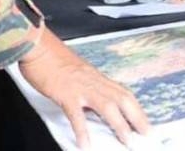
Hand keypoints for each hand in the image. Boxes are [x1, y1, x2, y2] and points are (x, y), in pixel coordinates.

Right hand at [19, 29, 148, 148]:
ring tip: (127, 141)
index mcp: (96, 76)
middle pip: (122, 99)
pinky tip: (86, 145)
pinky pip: (76, 115)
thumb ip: (86, 86)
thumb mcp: (76, 72)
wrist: (37, 45)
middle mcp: (93, 81)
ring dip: (119, 125)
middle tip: (147, 134)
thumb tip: (90, 106)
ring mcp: (81, 87)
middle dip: (137, 117)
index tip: (145, 122)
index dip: (136, 108)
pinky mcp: (65, 93)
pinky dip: (83, 131)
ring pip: (107, 106)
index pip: (123, 93)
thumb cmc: (52, 57)